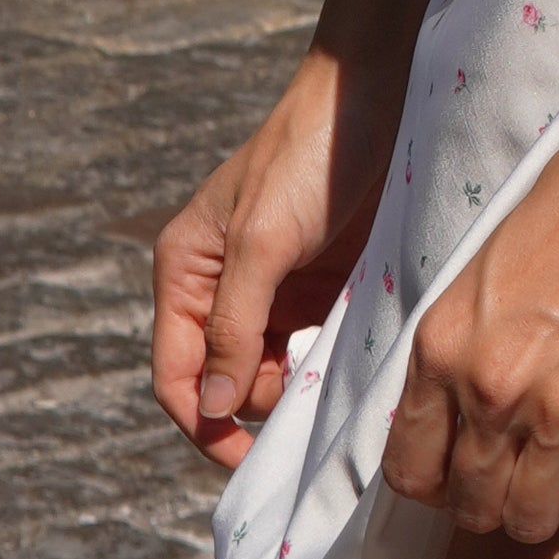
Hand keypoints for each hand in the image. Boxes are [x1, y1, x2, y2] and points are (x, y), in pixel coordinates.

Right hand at [151, 48, 403, 473]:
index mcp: (186, 271)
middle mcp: (223, 288)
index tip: (248, 460)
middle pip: (224, 384)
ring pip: (272, 374)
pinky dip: (328, 365)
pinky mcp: (324, 289)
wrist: (381, 98)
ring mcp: (276, 291)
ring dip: (298, 387)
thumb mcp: (262, 240)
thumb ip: (232, 324)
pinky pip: (316, 351)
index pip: (177, 376)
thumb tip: (212, 407)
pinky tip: (353, 357)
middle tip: (307, 394)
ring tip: (334, 368)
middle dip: (257, 403)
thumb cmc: (309, 156)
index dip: (203, 425)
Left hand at [383, 79, 558, 548]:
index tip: (463, 473)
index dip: (437, 482)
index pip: (410, 467)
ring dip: (548, 510)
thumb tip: (462, 404)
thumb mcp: (489, 267)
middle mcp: (491, 388)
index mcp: (444, 345)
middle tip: (525, 478)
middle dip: (493, 502)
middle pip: (471, 504)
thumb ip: (467, 342)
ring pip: (532, 519)